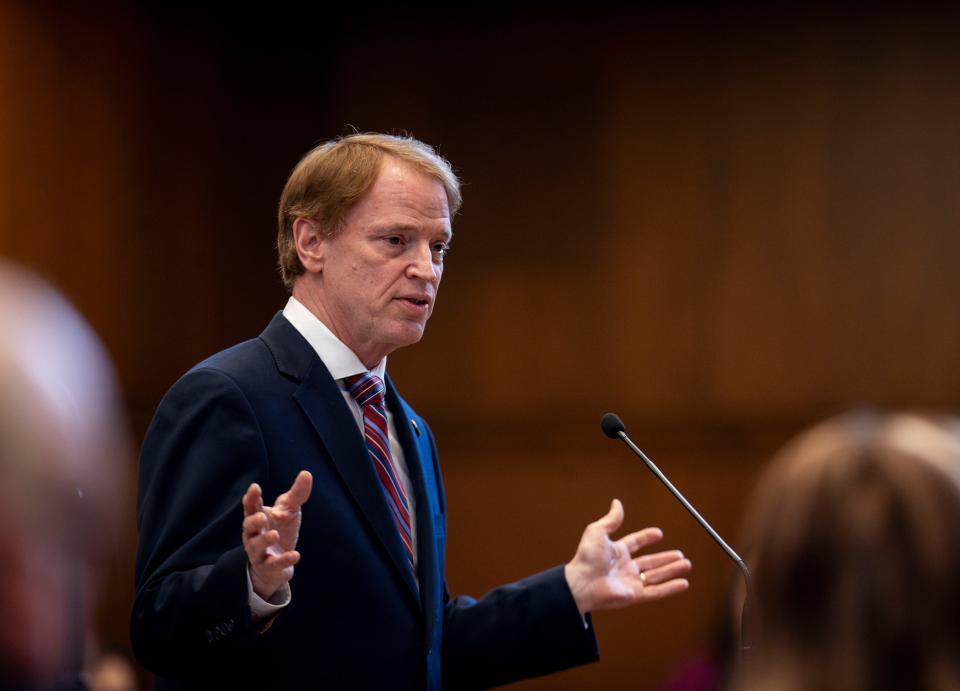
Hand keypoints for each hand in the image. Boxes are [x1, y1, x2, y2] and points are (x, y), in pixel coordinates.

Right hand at [242, 470, 312, 599]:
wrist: (281, 560)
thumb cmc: (281, 529)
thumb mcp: (289, 510)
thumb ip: (296, 494)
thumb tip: (306, 473)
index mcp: (257, 517)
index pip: (251, 506)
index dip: (252, 497)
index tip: (255, 487)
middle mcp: (254, 534)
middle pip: (248, 527)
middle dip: (254, 521)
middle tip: (262, 516)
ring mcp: (258, 551)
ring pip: (256, 547)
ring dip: (265, 541)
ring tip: (274, 535)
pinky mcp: (268, 566)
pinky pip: (272, 564)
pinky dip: (283, 560)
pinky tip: (296, 555)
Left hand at [564, 499, 690, 615]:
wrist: (581, 582)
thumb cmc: (586, 557)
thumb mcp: (598, 531)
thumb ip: (611, 519)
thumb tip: (617, 502)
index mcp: (616, 552)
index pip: (635, 543)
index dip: (646, 537)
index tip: (659, 533)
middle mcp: (625, 567)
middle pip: (650, 562)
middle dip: (665, 558)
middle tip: (680, 554)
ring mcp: (630, 582)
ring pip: (656, 576)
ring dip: (672, 570)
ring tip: (687, 564)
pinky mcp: (634, 595)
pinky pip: (656, 591)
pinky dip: (671, 588)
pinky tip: (684, 583)